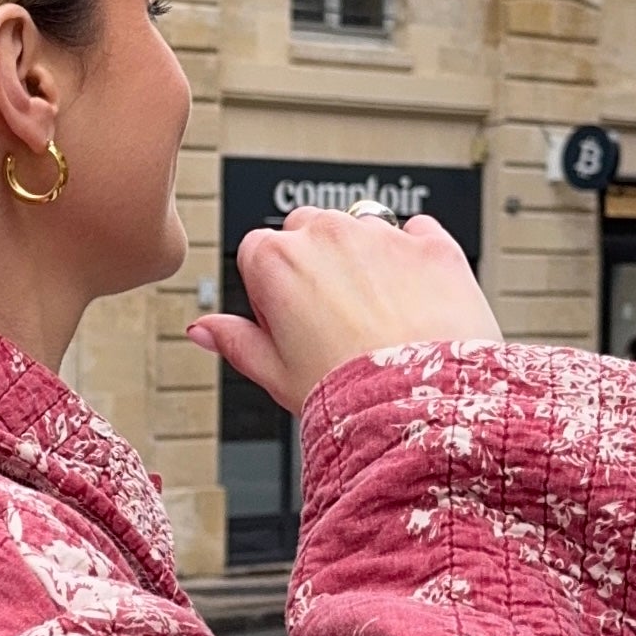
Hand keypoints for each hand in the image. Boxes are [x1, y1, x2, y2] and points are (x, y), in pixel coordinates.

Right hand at [186, 211, 502, 414]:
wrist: (420, 409)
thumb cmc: (346, 396)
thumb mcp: (274, 374)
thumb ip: (235, 341)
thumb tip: (203, 328)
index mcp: (277, 260)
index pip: (256, 250)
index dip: (269, 287)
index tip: (288, 319)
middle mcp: (328, 234)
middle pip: (308, 228)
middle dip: (315, 261)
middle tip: (332, 316)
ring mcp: (383, 235)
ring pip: (361, 226)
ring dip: (363, 256)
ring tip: (377, 313)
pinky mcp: (431, 244)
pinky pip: (417, 230)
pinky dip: (413, 254)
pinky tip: (413, 295)